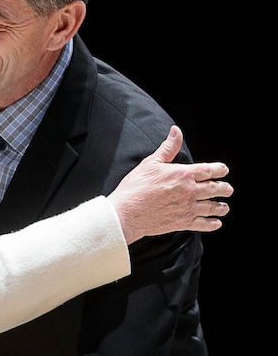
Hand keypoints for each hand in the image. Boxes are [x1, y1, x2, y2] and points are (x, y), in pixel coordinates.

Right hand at [109, 125, 232, 242]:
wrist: (127, 213)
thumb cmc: (136, 187)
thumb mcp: (151, 163)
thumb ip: (168, 148)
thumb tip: (176, 131)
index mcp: (183, 174)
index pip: (208, 170)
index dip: (219, 170)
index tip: (224, 170)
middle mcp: (189, 191)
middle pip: (214, 189)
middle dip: (224, 189)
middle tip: (228, 190)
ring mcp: (187, 208)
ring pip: (211, 207)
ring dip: (220, 207)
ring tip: (224, 207)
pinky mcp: (182, 223)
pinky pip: (203, 224)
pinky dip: (212, 224)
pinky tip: (216, 223)